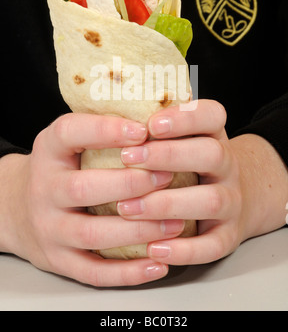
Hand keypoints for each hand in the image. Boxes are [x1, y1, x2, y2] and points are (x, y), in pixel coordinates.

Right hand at [0, 113, 184, 286]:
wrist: (16, 207)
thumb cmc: (58, 169)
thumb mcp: (67, 141)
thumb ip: (101, 130)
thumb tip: (158, 118)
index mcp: (48, 150)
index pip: (70, 133)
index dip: (106, 130)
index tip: (143, 130)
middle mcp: (44, 189)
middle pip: (83, 188)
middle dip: (129, 184)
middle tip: (168, 177)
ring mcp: (49, 228)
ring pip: (92, 233)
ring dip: (137, 231)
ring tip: (175, 224)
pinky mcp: (58, 260)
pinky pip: (93, 271)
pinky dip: (127, 273)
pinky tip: (157, 264)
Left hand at [118, 99, 287, 264]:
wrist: (233, 198)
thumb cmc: (190, 166)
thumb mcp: (182, 141)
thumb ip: (155, 133)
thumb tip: (108, 125)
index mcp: (214, 136)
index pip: (212, 115)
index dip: (185, 119)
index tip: (151, 124)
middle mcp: (227, 166)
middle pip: (211, 154)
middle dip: (169, 155)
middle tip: (128, 158)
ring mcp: (231, 201)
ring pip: (210, 200)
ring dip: (166, 204)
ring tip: (127, 207)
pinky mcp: (229, 235)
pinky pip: (213, 245)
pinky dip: (184, 250)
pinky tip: (153, 249)